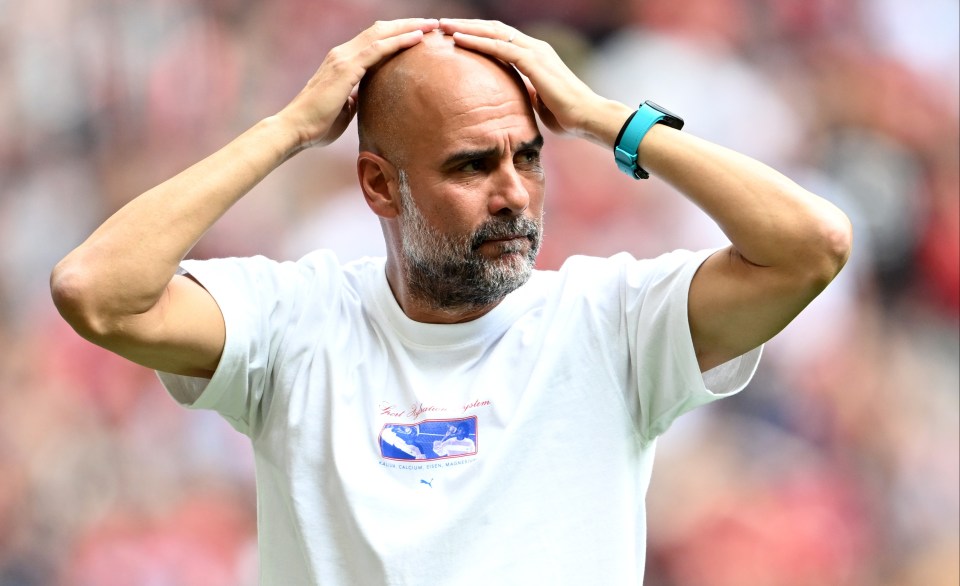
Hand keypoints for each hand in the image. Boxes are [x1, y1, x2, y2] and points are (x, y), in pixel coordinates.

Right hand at [277, 18, 438, 148]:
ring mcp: (343, 58)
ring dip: (408, 27)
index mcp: (341, 62)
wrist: (295, 129)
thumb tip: (364, 99)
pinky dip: (399, 41)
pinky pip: (378, 49)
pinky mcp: (346, 69)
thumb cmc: (317, 125)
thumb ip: (355, 99)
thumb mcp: (343, 109)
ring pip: (381, 34)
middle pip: (380, 30)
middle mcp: (342, 54)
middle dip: (407, 24)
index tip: (419, 33)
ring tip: (431, 25)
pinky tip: (418, 38)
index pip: (373, 40)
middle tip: (431, 23)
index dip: (395, 34)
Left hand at [438, 18, 629, 146]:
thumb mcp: (539, 102)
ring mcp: (535, 51)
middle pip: (494, 29)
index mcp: (536, 55)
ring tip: (443, 27)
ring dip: (466, 28)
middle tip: (442, 24)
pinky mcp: (533, 61)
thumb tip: (514, 97)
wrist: (589, 117)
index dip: (479, 34)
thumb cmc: (567, 115)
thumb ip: (526, 93)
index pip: (502, 38)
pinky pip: (498, 47)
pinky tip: (458, 40)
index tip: (456, 35)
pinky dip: (476, 41)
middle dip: (467, 25)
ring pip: (493, 32)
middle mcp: (535, 47)